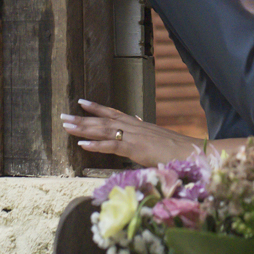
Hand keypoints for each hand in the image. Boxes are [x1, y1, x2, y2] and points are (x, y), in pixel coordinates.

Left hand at [61, 99, 204, 166]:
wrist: (190, 151)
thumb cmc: (175, 148)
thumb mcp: (156, 137)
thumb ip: (142, 130)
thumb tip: (133, 120)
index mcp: (138, 125)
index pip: (114, 113)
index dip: (97, 108)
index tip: (81, 102)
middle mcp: (134, 127)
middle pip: (104, 120)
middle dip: (82, 118)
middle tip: (63, 116)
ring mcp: (134, 136)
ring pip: (104, 130)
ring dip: (84, 128)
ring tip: (67, 126)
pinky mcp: (136, 148)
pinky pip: (112, 145)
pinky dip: (96, 145)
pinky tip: (82, 144)